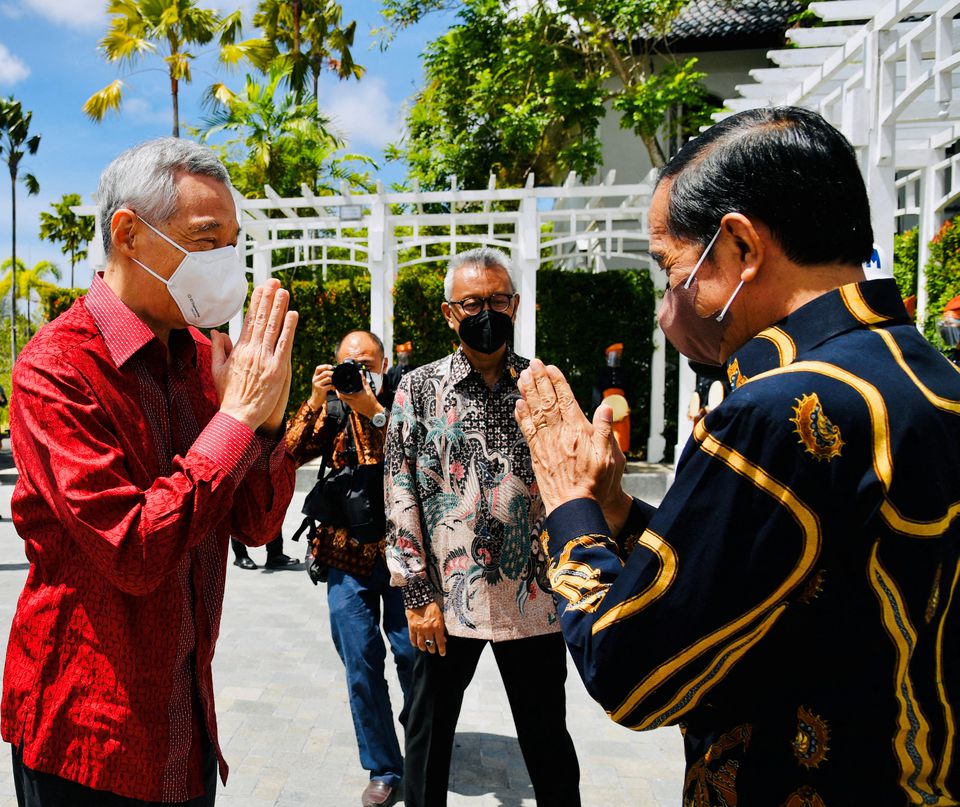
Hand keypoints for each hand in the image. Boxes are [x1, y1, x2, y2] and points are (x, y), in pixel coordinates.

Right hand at [212, 279, 298, 431]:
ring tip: (284, 291)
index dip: (256, 303)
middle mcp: (252, 351)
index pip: (249, 321)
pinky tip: (293, 314)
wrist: (237, 416)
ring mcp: (265, 359)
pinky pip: (284, 345)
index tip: (260, 288)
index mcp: (239, 350)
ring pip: (274, 328)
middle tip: (274, 281)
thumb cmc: (228, 395)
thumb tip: (218, 331)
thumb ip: (218, 349)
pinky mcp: (277, 369)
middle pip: (262, 320)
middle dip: (269, 299)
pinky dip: (289, 329)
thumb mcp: (217, 370)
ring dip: (279, 308)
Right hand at [309, 364, 334, 409]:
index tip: (331, 367)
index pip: (318, 368)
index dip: (325, 366)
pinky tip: (334, 388)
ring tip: (336, 382)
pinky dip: (334, 386)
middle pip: (325, 373)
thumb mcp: (319, 382)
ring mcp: (317, 385)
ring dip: (334, 380)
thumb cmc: (320, 390)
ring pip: (328, 378)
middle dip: (332, 373)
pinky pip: (330, 385)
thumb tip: (334, 370)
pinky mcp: (321, 390)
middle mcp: (315, 379)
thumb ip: (324, 376)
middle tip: (337, 375)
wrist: (315, 400)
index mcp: (315, 376)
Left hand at [337, 371, 382, 420]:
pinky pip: (347, 402)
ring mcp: (352, 405)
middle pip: (340, 397)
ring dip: (342, 395)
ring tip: (342, 391)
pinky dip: (346, 399)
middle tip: (337, 388)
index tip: (337, 385)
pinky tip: (348, 396)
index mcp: (355, 396)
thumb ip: (363, 380)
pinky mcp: (353, 408)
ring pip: (343, 400)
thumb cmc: (371, 400)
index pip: (342, 393)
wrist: (373, 410)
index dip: (338, 389)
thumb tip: (361, 373)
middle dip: (338, 392)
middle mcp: (352, 401)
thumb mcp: (368, 389)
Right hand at [406, 601, 445, 655]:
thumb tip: (444, 639)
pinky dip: (415, 644)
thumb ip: (442, 629)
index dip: (442, 649)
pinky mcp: (412, 628)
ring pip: (421, 644)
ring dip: (424, 648)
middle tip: (433, 651)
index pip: (440, 642)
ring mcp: (419, 629)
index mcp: (437, 626)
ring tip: (425, 649)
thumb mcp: (440, 617)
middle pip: (430, 645)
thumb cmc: (432, 608)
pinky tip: (417, 645)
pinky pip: (413, 639)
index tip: (442, 654)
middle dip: (432, 649)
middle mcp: (428, 629)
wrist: (420, 600)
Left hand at [515, 359, 627, 527]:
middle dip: (540, 381)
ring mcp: (546, 444)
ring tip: (523, 377)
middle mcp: (559, 434)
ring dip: (528, 393)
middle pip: (547, 402)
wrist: (576, 507)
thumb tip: (606, 407)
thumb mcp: (610, 456)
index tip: (551, 368)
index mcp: (578, 432)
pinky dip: (521, 417)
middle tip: (533, 364)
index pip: (566, 400)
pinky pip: (527, 431)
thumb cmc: (597, 483)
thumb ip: (605, 430)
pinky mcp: (537, 455)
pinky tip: (517, 405)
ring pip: (534, 413)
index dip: (557, 382)